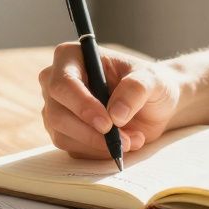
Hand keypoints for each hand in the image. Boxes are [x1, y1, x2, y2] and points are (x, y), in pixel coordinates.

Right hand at [37, 44, 181, 158]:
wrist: (153, 106)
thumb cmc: (149, 84)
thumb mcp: (152, 80)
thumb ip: (136, 89)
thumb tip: (115, 113)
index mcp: (71, 57)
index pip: (63, 83)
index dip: (82, 105)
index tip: (107, 123)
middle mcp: (56, 82)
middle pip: (57, 113)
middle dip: (90, 132)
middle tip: (123, 141)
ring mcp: (56, 108)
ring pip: (63, 135)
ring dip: (100, 145)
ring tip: (132, 139)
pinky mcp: (63, 132)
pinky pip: (73, 149)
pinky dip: (100, 152)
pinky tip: (123, 143)